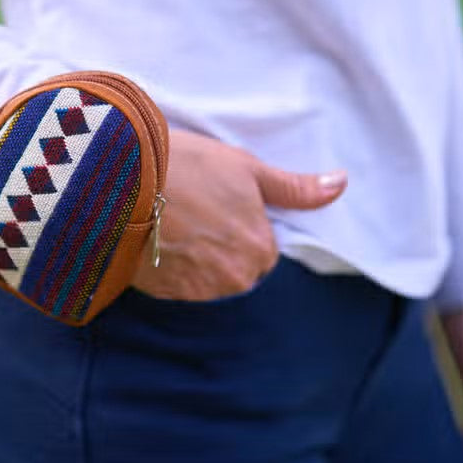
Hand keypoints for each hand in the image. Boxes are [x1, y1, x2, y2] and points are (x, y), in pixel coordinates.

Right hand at [130, 128, 346, 300]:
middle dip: (220, 248)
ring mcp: (197, 291)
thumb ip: (294, 188)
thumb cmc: (188, 166)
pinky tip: (155, 239)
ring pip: (207, 281)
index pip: (262, 249)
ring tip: (172, 224)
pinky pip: (177, 287)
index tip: (217, 205)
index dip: (240, 226)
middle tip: (193, 213)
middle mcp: (234, 279)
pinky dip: (170, 268)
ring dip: (196, 261)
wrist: (121, 181)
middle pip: (236, 270)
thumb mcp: (246, 168)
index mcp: (260, 249)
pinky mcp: (164, 295)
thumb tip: (341, 184)